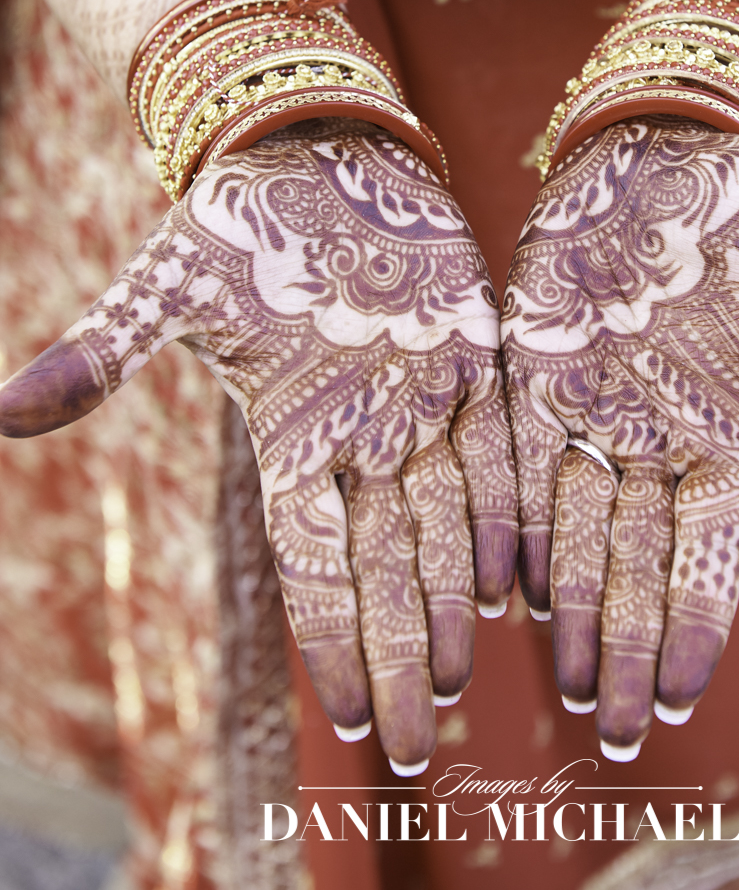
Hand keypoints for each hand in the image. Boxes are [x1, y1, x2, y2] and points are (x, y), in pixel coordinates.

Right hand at [0, 119, 517, 771]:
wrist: (318, 160)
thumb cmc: (237, 225)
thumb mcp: (170, 287)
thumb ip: (106, 354)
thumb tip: (2, 412)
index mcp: (292, 438)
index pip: (315, 564)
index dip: (332, 639)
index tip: (351, 717)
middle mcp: (361, 438)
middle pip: (386, 567)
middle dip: (400, 654)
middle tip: (418, 742)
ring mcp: (420, 403)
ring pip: (447, 523)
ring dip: (456, 601)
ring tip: (466, 680)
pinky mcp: (471, 359)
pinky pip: (496, 449)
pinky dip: (509, 512)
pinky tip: (523, 576)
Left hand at [501, 118, 738, 758]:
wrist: (675, 141)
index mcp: (720, 433)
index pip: (708, 549)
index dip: (696, 620)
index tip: (684, 696)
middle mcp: (651, 437)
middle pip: (638, 562)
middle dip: (628, 645)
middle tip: (613, 730)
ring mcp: (590, 407)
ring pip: (575, 528)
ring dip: (571, 607)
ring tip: (563, 686)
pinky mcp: (536, 367)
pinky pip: (518, 458)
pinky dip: (511, 521)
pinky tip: (502, 586)